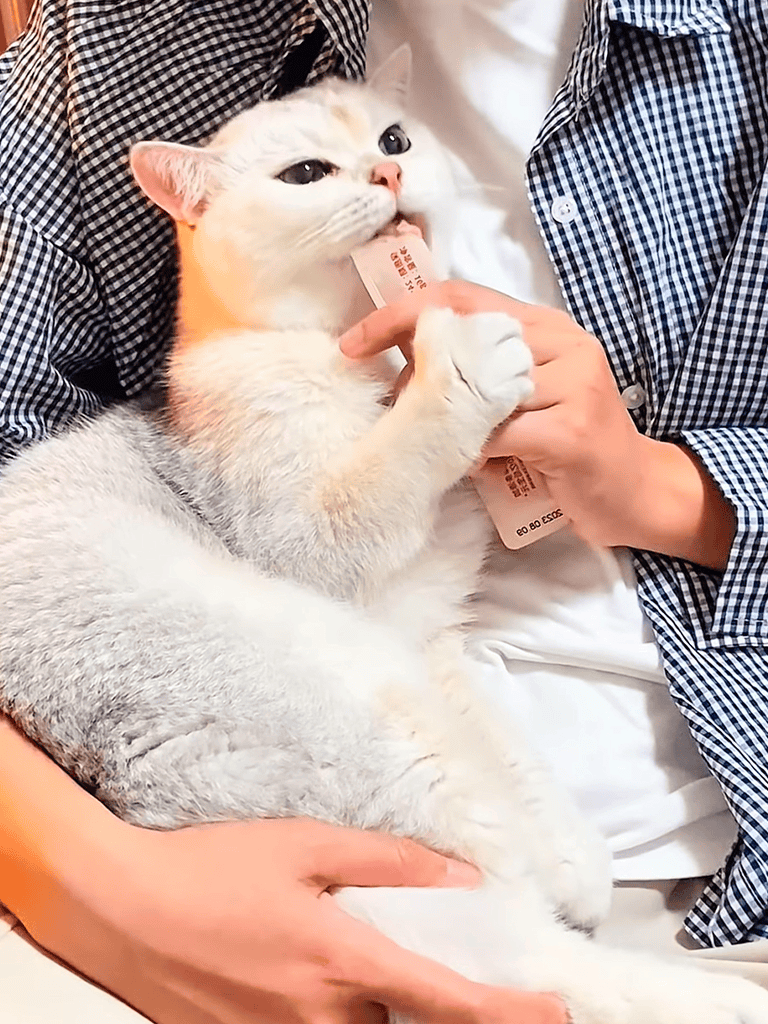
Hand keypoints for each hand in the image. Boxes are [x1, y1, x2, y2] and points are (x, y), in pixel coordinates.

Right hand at [22, 809, 567, 1023]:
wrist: (121, 909)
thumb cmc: (211, 869)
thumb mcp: (305, 844)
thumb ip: (389, 862)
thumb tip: (460, 877)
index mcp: (342, 961)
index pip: (449, 1002)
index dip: (511, 1012)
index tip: (554, 1010)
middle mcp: (321, 1017)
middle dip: (446, 1009)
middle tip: (459, 973)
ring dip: (391, 1009)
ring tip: (375, 963)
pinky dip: (347, 1012)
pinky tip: (322, 974)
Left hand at [340, 282, 734, 568]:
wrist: (635, 492)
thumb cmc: (566, 448)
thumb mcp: (522, 399)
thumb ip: (480, 374)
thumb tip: (407, 369)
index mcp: (546, 326)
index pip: (460, 297)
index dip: (400, 314)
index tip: (352, 344)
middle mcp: (564, 343)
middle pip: (465, 331)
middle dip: (413, 371)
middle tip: (398, 408)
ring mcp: (574, 384)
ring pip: (479, 387)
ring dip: (446, 420)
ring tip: (445, 444)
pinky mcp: (573, 432)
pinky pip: (500, 434)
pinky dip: (476, 452)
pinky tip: (480, 466)